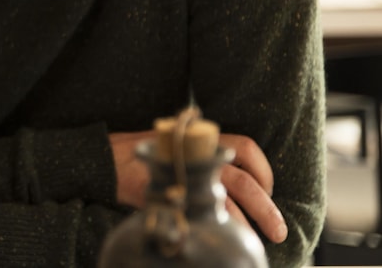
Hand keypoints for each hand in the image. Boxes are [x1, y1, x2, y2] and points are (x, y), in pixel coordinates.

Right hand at [109, 131, 286, 242]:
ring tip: (254, 240)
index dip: (263, 169)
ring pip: (226, 198)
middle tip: (278, 230)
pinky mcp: (166, 189)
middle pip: (242, 180)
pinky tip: (218, 237)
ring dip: (246, 222)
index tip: (269, 190)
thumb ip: (199, 165)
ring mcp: (181, 173)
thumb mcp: (174, 152)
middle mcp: (194, 155)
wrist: (103, 159)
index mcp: (201, 141)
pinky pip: (198, 211)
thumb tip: (231, 193)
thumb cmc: (140, 158)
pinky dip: (214, 226)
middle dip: (265, 207)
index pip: (245, 148)